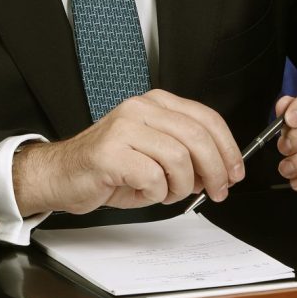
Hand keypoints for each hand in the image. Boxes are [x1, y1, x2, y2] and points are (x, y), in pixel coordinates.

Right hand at [12, 89, 243, 216]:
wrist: (62, 174)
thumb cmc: (109, 167)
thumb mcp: (154, 154)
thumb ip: (186, 154)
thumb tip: (220, 169)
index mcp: (155, 103)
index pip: (205, 118)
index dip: (228, 147)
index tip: (235, 171)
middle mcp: (140, 108)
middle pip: (197, 137)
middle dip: (215, 170)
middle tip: (217, 191)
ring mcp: (124, 128)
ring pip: (179, 159)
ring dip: (181, 186)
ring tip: (167, 193)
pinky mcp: (111, 152)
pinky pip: (153, 178)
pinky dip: (156, 194)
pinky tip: (143, 192)